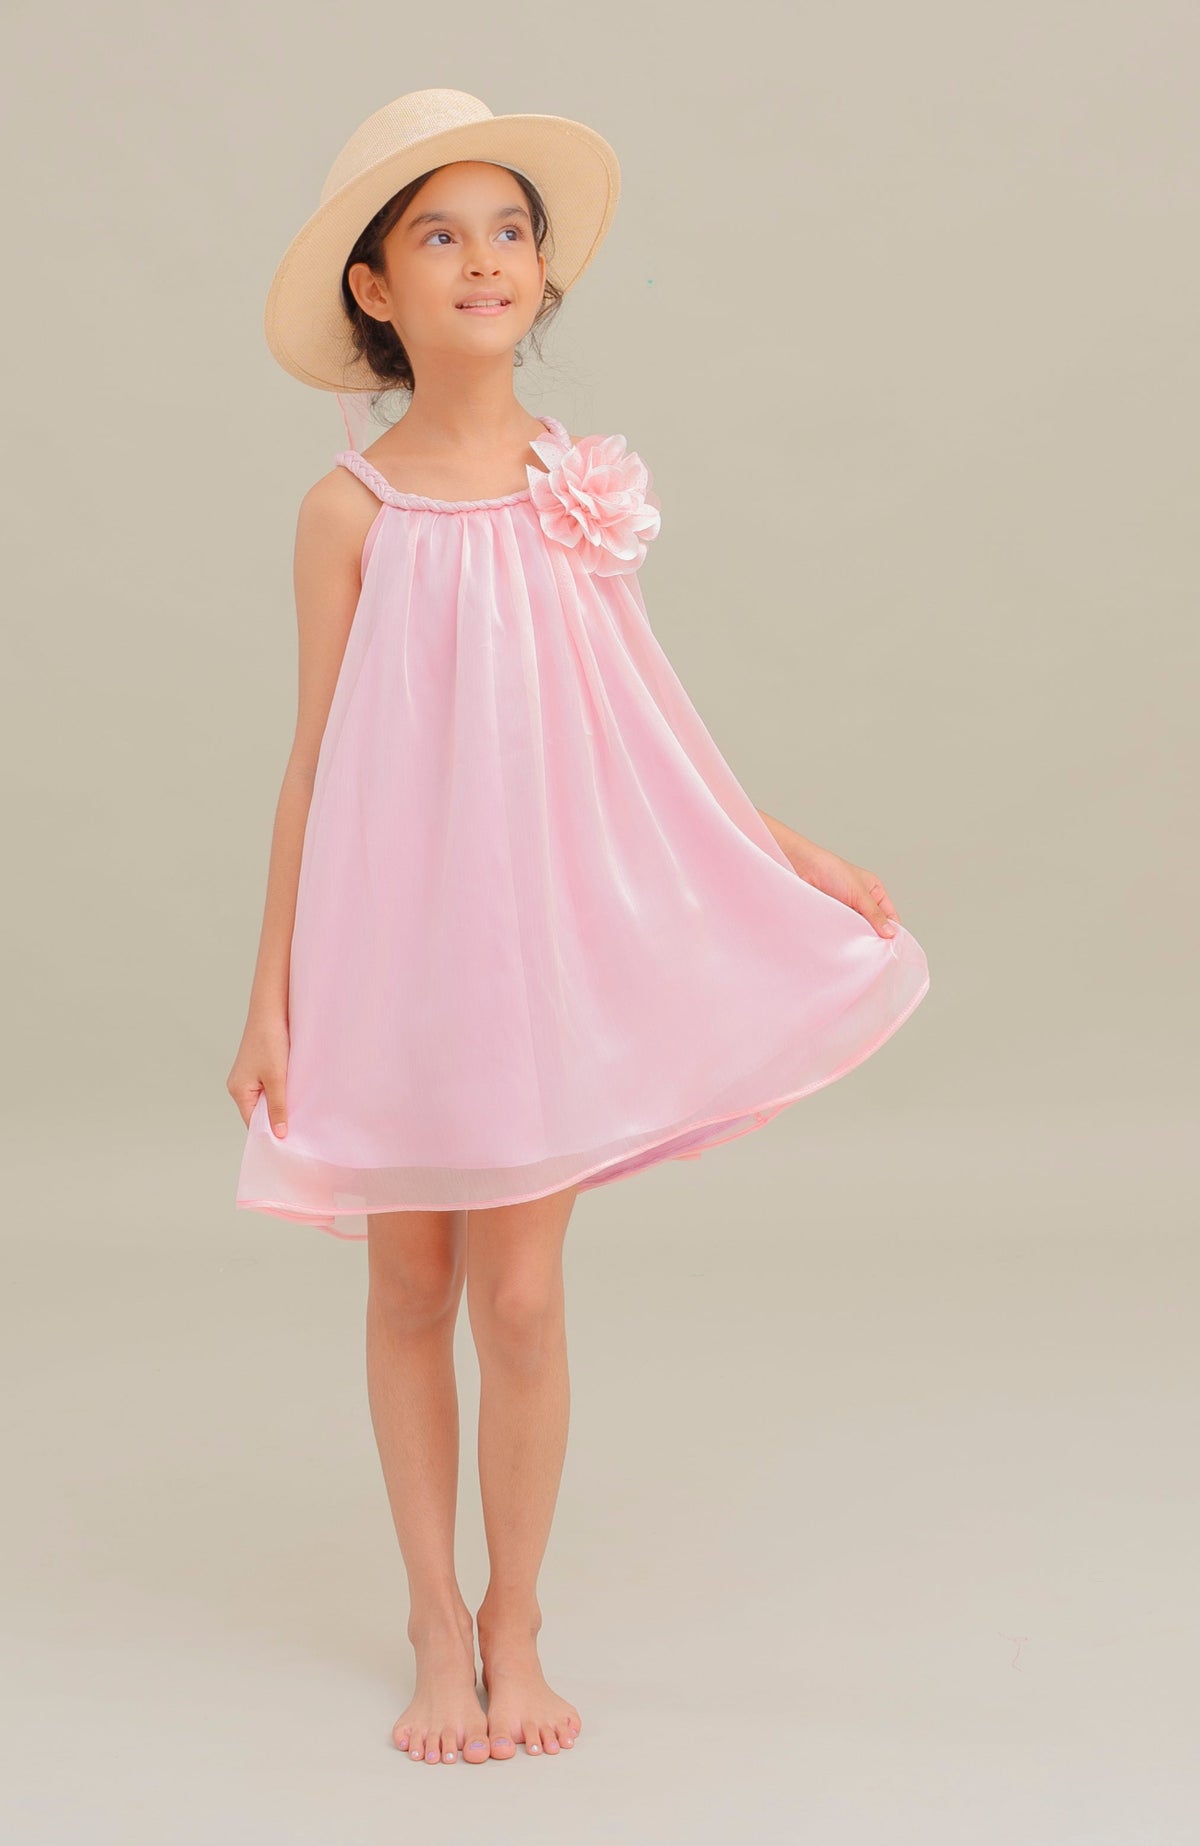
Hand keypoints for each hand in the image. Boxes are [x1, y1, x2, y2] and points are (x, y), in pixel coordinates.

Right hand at [227, 1016, 290, 1136]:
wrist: (270, 1010)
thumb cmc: (269, 1041)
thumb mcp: (277, 1078)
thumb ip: (278, 1107)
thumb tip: (279, 1134)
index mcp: (239, 1091)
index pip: (253, 1124)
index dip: (270, 1134)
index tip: (289, 1142)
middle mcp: (240, 1086)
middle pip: (259, 1113)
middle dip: (277, 1119)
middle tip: (299, 1128)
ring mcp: (248, 1077)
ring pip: (265, 1100)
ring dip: (281, 1103)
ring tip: (299, 1110)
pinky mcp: (258, 1068)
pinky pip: (269, 1087)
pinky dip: (281, 1091)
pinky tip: (296, 1091)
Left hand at [786, 840, 901, 939]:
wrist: (802, 869)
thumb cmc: (832, 871)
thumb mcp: (859, 893)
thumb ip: (874, 914)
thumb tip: (890, 933)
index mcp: (875, 892)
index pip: (890, 916)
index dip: (893, 930)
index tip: (892, 947)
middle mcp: (863, 903)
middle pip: (875, 926)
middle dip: (875, 938)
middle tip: (876, 953)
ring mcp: (847, 911)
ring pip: (858, 931)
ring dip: (858, 938)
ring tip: (859, 950)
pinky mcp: (833, 918)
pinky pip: (843, 931)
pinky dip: (844, 938)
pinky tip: (845, 945)